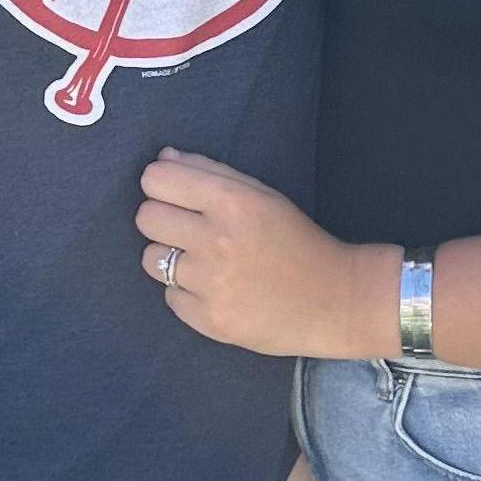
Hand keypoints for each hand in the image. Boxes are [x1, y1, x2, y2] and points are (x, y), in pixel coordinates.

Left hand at [137, 149, 395, 360]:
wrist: (334, 300)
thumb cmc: (297, 240)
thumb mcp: (262, 195)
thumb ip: (210, 172)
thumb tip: (162, 160)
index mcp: (232, 202)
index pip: (156, 179)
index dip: (162, 185)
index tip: (177, 195)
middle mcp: (216, 240)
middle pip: (145, 217)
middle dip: (163, 219)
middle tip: (190, 229)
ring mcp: (210, 284)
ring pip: (150, 259)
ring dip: (170, 257)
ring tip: (202, 262)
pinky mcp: (208, 320)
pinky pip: (169, 297)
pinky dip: (186, 293)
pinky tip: (216, 290)